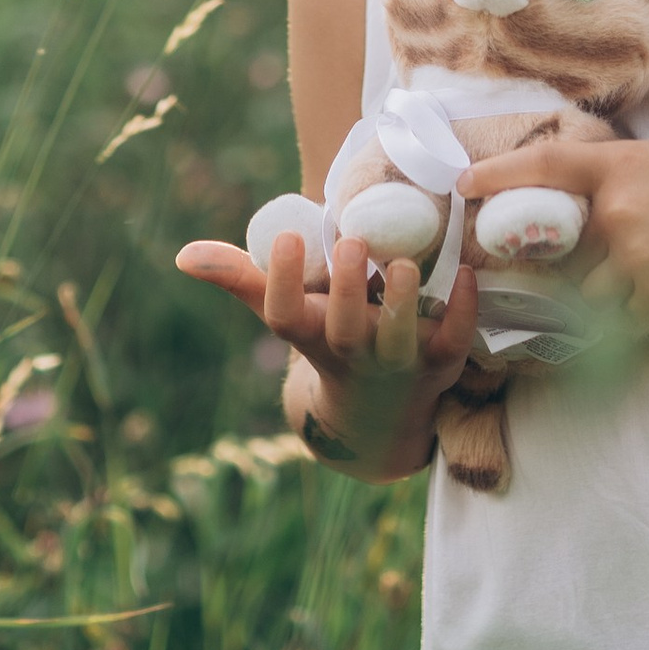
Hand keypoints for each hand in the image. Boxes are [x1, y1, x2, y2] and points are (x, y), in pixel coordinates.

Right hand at [173, 228, 483, 477]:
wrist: (378, 412)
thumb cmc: (327, 339)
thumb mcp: (286, 314)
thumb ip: (242, 278)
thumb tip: (185, 255)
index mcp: (309, 335)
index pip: (282, 316)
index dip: (280, 280)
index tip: (284, 237)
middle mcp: (350, 353)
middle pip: (343, 329)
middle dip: (344, 289)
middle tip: (349, 242)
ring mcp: (397, 362)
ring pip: (397, 339)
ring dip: (400, 302)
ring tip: (402, 264)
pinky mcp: (441, 361)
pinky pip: (454, 339)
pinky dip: (461, 309)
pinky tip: (463, 273)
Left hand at [463, 125, 648, 318]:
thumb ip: (635, 160)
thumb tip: (606, 171)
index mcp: (623, 164)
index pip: (548, 164)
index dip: (499, 173)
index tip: (464, 184)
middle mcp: (619, 210)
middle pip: (559, 250)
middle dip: (543, 265)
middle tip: (523, 272)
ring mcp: (637, 258)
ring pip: (586, 293)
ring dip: (591, 302)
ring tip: (595, 308)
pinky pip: (623, 321)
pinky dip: (628, 324)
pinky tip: (646, 318)